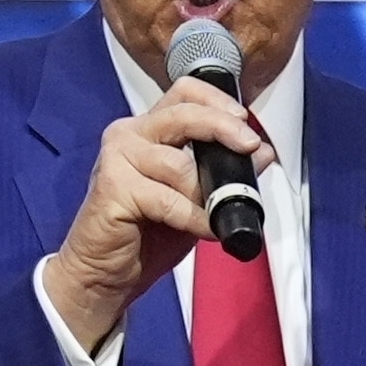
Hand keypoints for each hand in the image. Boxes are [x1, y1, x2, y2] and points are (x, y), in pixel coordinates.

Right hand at [40, 77, 267, 355]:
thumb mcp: (195, 200)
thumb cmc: (144, 235)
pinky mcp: (113, 187)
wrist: (104, 273)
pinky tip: (206, 230)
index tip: (243, 121)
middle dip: (223, 128)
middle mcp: (129, 135)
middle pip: (183, 114)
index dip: (217, 100)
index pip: (184, 92)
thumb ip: (223, 173)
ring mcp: (117, 158)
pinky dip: (195, 217)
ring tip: (217, 214)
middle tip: (248, 148)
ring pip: (179, 164)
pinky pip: (169, 199)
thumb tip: (262, 153)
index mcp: (148, 130)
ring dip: (207, 193)